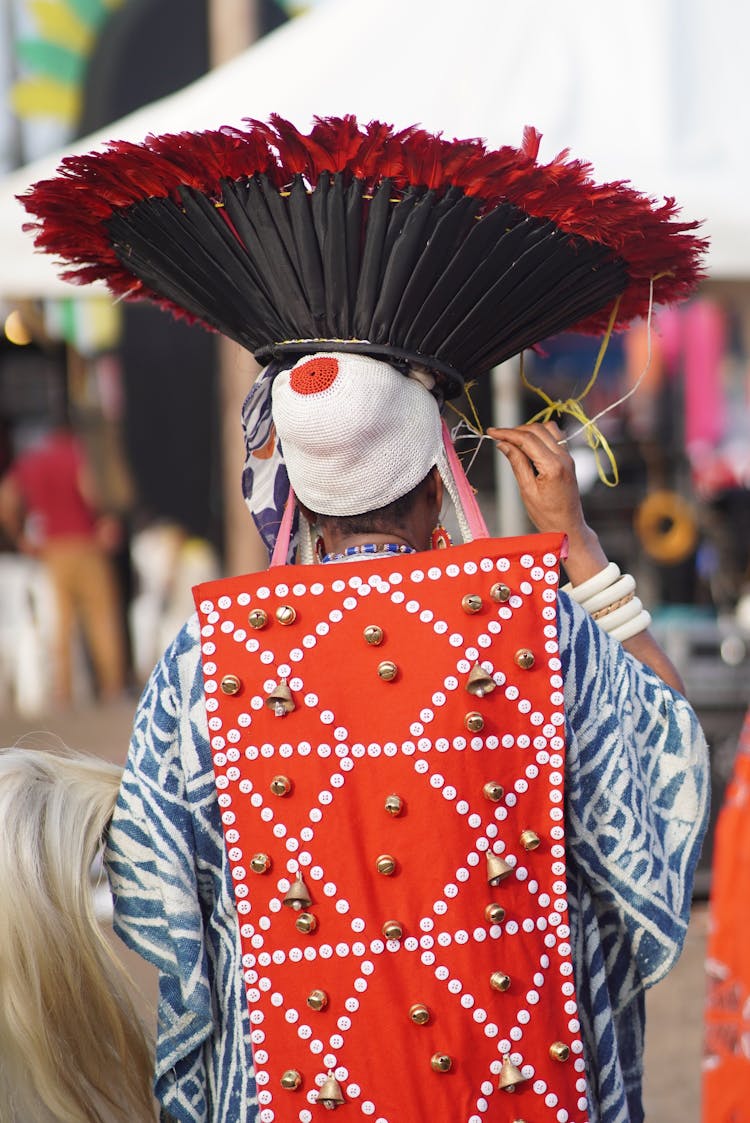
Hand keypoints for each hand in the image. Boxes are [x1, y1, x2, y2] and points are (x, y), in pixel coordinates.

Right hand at [487, 421, 607, 583]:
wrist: (568, 526)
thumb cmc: (547, 515)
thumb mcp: (527, 490)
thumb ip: (517, 463)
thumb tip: (504, 444)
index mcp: (553, 466)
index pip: (527, 439)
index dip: (507, 433)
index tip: (491, 432)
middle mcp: (564, 457)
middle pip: (537, 430)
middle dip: (516, 430)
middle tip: (498, 436)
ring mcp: (568, 456)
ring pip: (548, 429)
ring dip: (529, 430)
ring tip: (513, 440)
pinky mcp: (568, 459)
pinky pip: (555, 437)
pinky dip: (540, 435)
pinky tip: (528, 444)